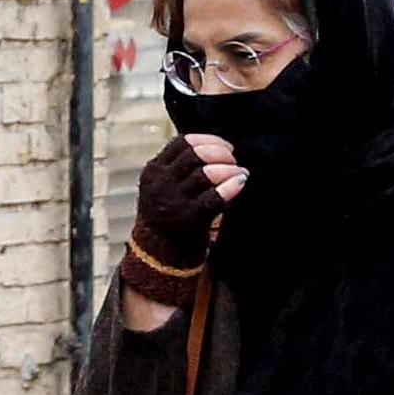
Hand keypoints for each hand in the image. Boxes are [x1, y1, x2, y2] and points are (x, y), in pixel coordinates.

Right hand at [119, 135, 245, 301]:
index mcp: (153, 171)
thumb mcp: (165, 186)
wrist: (159, 254)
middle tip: (233, 160)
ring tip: (240, 173)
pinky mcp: (187, 218)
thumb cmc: (169, 215)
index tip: (225, 146)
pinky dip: (230, 188)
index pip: (181, 143)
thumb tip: (220, 147)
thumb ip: (182, 167)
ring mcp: (172, 201)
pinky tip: (240, 183)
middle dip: (220, 153)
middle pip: (194, 155)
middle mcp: (159, 184)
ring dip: (229, 169)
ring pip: (205, 173)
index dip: (207, 140)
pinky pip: (213, 197)